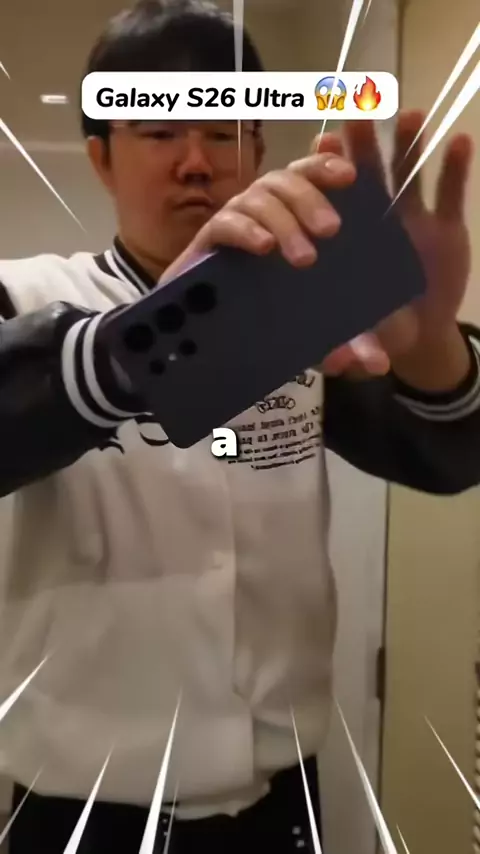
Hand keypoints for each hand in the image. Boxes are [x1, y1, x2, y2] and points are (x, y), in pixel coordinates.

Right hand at [162, 149, 389, 374]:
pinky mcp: (207, 242)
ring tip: (304, 258)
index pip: (312, 174)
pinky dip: (246, 229)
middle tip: (331, 231)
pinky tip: (263, 247)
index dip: (327, 166)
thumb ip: (349, 343)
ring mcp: (236, 222)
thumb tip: (378, 365)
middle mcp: (266, 211)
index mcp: (296, 216)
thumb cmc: (273, 322)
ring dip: (284, 220)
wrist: (212, 342)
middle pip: (287, 179)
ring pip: (259, 196)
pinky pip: (226, 222)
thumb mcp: (322, 332)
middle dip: (310, 198)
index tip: (350, 176)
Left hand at [315, 110, 473, 380]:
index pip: (335, 197)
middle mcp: (379, 221)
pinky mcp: (448, 228)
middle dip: (365, 142)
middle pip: (370, 174)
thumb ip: (353, 346)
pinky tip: (459, 141)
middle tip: (358, 108)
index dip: (327, 170)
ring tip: (411, 114)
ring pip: (411, 175)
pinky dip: (456, 169)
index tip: (320, 141)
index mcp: (351, 239)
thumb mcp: (366, 336)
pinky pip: (452, 194)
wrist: (420, 333)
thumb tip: (337, 365)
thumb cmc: (381, 327)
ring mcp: (415, 221)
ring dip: (411, 144)